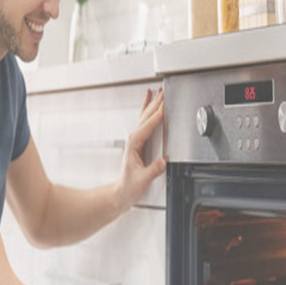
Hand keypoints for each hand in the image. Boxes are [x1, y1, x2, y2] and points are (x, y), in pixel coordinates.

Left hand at [117, 87, 165, 210]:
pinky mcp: (139, 142)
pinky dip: (147, 111)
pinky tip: (149, 103)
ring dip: (152, 104)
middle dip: (155, 104)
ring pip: (145, 117)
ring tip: (158, 92)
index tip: (164, 108)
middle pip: (145, 117)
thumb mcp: (142, 180)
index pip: (147, 127)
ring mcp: (136, 140)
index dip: (156, 117)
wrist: (122, 192)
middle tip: (164, 92)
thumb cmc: (129, 187)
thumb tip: (162, 162)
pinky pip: (144, 122)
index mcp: (134, 145)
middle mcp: (133, 139)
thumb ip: (153, 171)